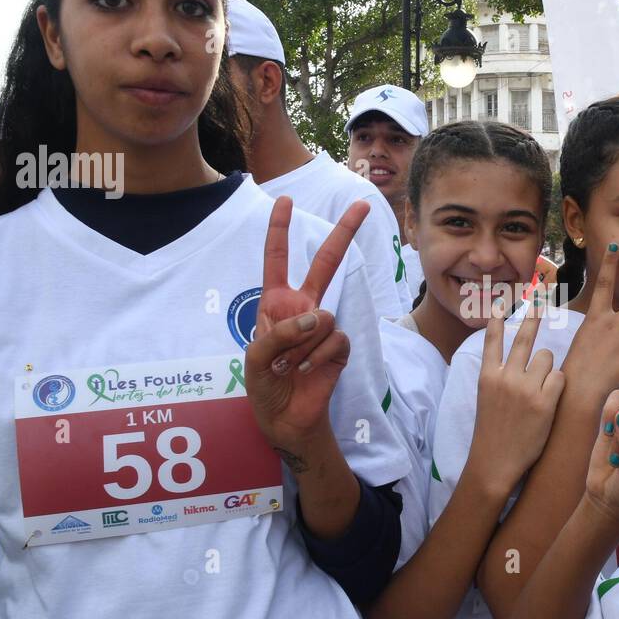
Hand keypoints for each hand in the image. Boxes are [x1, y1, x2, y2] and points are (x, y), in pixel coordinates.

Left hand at [245, 197, 366, 447]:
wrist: (286, 417)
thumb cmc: (264, 384)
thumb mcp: (256, 356)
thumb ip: (281, 332)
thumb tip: (318, 317)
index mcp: (275, 303)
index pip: (277, 260)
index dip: (280, 230)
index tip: (285, 201)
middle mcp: (302, 308)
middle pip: (325, 263)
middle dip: (343, 233)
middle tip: (362, 204)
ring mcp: (323, 327)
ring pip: (322, 318)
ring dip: (302, 346)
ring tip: (291, 366)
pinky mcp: (340, 346)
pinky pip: (334, 340)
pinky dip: (318, 357)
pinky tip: (308, 371)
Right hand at [471, 298, 566, 487]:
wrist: (495, 462)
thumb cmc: (493, 432)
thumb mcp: (487, 398)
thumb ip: (498, 376)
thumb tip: (511, 359)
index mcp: (488, 375)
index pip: (493, 339)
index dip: (499, 319)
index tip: (503, 301)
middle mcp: (506, 376)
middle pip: (524, 338)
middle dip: (534, 315)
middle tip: (540, 298)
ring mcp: (526, 388)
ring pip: (548, 358)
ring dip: (549, 368)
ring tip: (542, 388)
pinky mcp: (545, 401)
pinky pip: (561, 377)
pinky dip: (559, 385)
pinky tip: (551, 399)